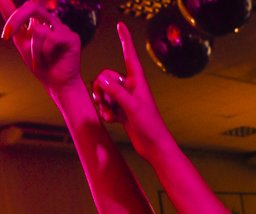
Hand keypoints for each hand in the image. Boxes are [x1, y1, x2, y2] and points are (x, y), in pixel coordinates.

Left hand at [0, 0, 81, 89]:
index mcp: (40, 21)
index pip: (30, 3)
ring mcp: (63, 28)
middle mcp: (51, 21)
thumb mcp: (21, 41)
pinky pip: (50, 39)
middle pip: (31, 6)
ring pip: (39, 30)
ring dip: (34, 50)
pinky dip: (45, 52)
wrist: (56, 85)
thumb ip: (13, 22)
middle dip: (16, 20)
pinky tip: (51, 59)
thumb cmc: (41, 65)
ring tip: (39, 61)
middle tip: (7, 35)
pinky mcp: (71, 37)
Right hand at [89, 22, 170, 156]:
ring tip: (110, 114)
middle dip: (101, 87)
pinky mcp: (121, 110)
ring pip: (104, 91)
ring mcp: (125, 99)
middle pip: (107, 76)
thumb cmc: (150, 127)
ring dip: (102, 102)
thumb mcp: (132, 108)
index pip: (130, 56)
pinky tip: (114, 121)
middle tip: (103, 100)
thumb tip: (101, 78)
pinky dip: (106, 112)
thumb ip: (116, 92)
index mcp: (138, 82)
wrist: (154, 147)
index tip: (120, 25)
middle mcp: (131, 87)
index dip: (125, 40)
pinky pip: (105, 104)